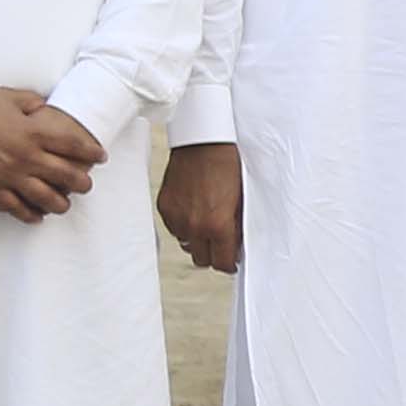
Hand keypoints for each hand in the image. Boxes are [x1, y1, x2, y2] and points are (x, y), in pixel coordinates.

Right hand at [0, 85, 102, 222]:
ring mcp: (9, 174)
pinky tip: (37, 217)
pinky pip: (15, 207)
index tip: (101, 156)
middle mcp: (26, 156)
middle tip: (88, 185)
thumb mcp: (12, 97)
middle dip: (82, 182)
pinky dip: (28, 215)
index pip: (73, 144)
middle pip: (65, 175)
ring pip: (44, 197)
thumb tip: (45, 108)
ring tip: (66, 204)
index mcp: (34, 131)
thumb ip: (34, 103)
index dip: (91, 151)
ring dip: (60, 203)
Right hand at [157, 140, 243, 275]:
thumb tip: (237, 244)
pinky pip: (173, 228)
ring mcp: (177, 217)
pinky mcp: (164, 207)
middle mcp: (195, 226)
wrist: (203, 141)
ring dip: (196, 239)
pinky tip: (193, 211)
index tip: (231, 259)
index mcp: (218, 225)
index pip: (221, 264)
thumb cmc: (227, 164)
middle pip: (201, 259)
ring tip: (206, 224)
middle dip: (213, 253)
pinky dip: (183, 225)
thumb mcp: (241, 199)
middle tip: (220, 243)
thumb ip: (237, 226)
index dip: (229, 263)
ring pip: (185, 244)